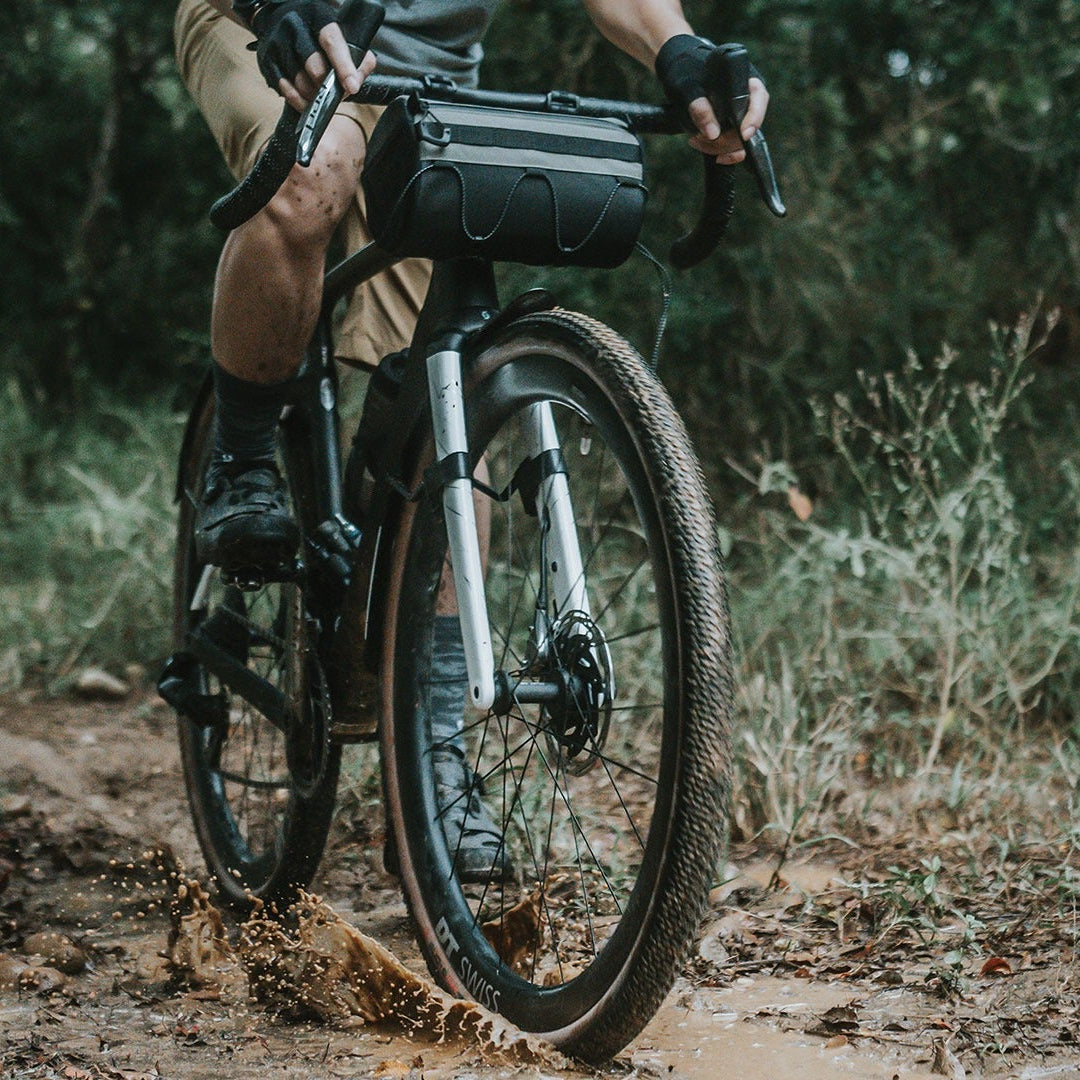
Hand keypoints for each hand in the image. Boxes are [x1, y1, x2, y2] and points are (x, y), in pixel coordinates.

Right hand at [253, 0, 375, 109]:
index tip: (352, 87)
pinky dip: (298, 100)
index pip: (332, 43)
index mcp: (317, 16)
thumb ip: (357, 57)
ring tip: (317, 93)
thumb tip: (359, 78)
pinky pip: (285, 90)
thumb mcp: (338, 34)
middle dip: (327, 87)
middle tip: (332, 91)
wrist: (277, 16)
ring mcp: (277, 42)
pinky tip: (303, 97)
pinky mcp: (266, 58)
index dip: (344, 67)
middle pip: (315, 68)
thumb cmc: (314, 31)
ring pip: (300, 82)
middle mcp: (294, 26)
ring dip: (313, 96)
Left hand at [655, 34, 768, 164]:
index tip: (744, 135)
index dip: (754, 119)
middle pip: (747, 126)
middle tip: (699, 138)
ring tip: (694, 139)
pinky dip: (719, 151)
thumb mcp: (686, 86)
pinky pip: (733, 146)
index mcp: (744, 78)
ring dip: (717, 147)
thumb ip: (697, 106)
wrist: (679, 72)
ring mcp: (741, 114)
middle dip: (725, 139)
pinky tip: (704, 148)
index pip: (759, 99)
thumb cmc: (685, 71)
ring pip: (739, 140)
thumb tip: (713, 133)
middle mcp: (748, 97)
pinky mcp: (731, 127)